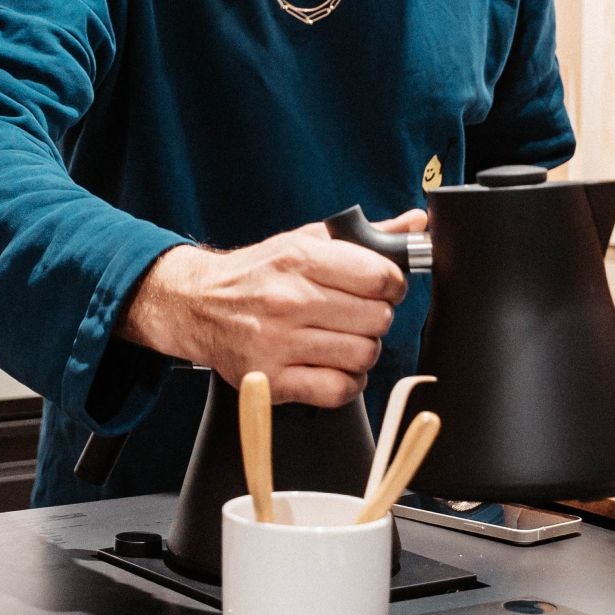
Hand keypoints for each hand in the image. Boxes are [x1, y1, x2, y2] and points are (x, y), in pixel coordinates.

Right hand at [119, 219, 408, 408]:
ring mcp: (278, 343)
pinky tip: (331, 366)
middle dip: (375, 318)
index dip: (392, 285)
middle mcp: (288, 300)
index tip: (382, 288)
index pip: (380, 276)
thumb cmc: (258, 273)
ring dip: (361, 351)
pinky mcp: (272, 380)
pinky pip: (339, 390)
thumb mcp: (304, 241)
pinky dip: (345, 382)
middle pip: (377, 319)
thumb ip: (364, 235)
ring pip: (362, 356)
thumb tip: (416, 224)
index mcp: (299, 259)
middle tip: (357, 315)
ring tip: (341, 340)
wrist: (197, 304)